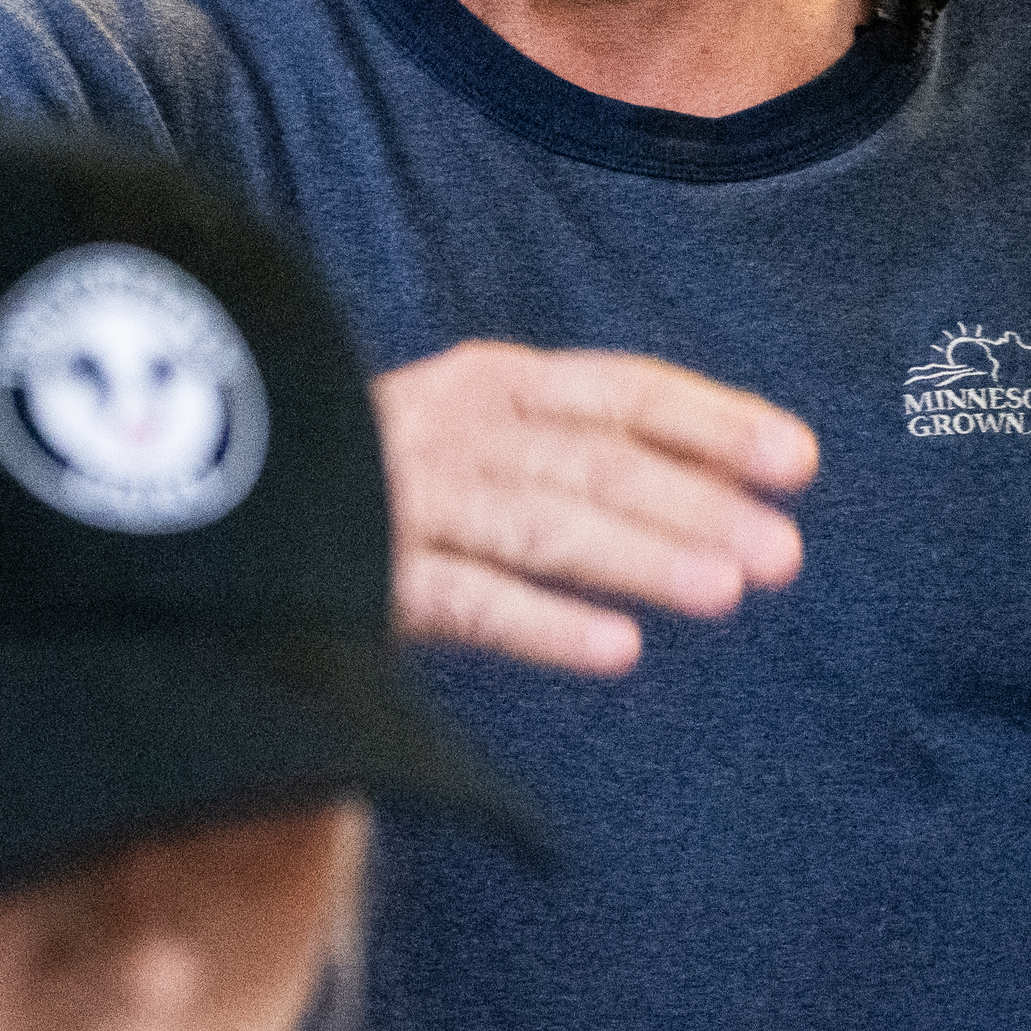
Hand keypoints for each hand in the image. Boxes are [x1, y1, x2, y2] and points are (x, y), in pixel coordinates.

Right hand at [373, 342, 816, 675]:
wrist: (230, 501)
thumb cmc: (391, 474)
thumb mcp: (484, 433)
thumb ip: (583, 453)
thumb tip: (730, 495)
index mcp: (497, 379)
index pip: (625, 392)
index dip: (714, 421)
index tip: (800, 460)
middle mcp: (459, 425)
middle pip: (596, 462)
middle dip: (697, 503)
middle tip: (784, 554)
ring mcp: (411, 496)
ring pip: (544, 525)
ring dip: (639, 557)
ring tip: (726, 591)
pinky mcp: (366, 571)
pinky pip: (466, 600)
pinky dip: (542, 623)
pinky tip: (615, 652)